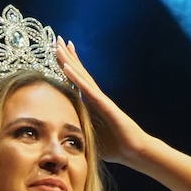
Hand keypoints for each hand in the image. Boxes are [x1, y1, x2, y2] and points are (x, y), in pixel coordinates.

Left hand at [55, 37, 148, 165]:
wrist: (134, 152)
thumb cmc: (115, 147)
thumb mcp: (90, 138)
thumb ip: (79, 133)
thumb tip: (62, 139)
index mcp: (93, 105)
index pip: (78, 82)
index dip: (69, 67)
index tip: (59, 53)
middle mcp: (97, 98)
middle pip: (80, 73)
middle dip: (68, 56)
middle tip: (56, 39)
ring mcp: (101, 99)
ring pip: (82, 76)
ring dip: (70, 61)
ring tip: (59, 46)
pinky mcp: (105, 105)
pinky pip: (87, 89)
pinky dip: (76, 78)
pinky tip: (66, 67)